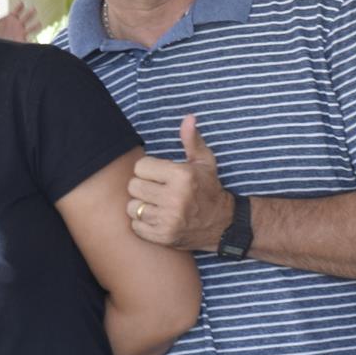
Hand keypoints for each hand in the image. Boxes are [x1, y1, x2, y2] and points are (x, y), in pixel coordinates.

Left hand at [0, 0, 37, 42]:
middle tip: (33, 9)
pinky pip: (30, 40)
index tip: (21, 2)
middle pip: (26, 18)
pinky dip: (34, 40)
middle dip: (29, 14)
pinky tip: (37, 40)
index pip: (16, 11)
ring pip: (30, 28)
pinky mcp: (21, 41)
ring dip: (35, 26)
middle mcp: (17, 25)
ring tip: (39, 24)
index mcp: (10, 19)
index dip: (19, 7)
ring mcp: (20, 33)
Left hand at [128, 114, 234, 250]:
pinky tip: (157, 218)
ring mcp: (169, 220)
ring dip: (141, 206)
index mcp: (182, 176)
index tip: (160, 175)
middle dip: (143, 187)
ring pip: (132, 207)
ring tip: (157, 205)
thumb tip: (189, 117)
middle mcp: (175, 198)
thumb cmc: (209, 188)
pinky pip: (135, 226)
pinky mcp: (163, 237)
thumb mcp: (204, 162)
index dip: (148, 170)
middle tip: (157, 191)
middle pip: (133, 187)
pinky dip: (143, 223)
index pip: (140, 167)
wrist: (223, 224)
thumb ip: (192, 140)